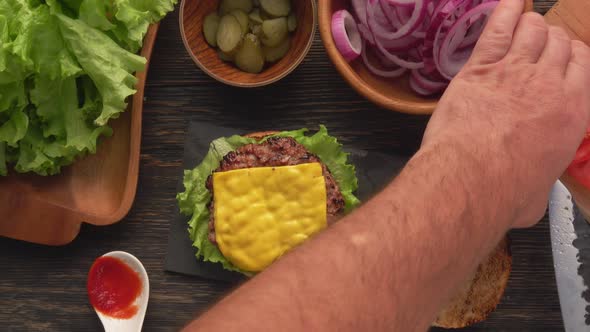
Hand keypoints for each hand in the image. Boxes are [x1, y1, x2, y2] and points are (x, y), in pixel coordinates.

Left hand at [422, 0, 589, 227]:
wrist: (473, 178)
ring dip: (529, 26)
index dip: (573, 55)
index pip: (583, 64)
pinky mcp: (480, 69)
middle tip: (539, 43)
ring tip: (523, 25)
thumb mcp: (539, 192)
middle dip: (551, 39)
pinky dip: (504, 12)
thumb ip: (540, 178)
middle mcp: (549, 84)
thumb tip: (532, 191)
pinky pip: (497, 29)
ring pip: (531, 31)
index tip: (565, 56)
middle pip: (558, 43)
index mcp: (574, 110)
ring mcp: (514, 71)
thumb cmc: (507, 191)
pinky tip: (508, 3)